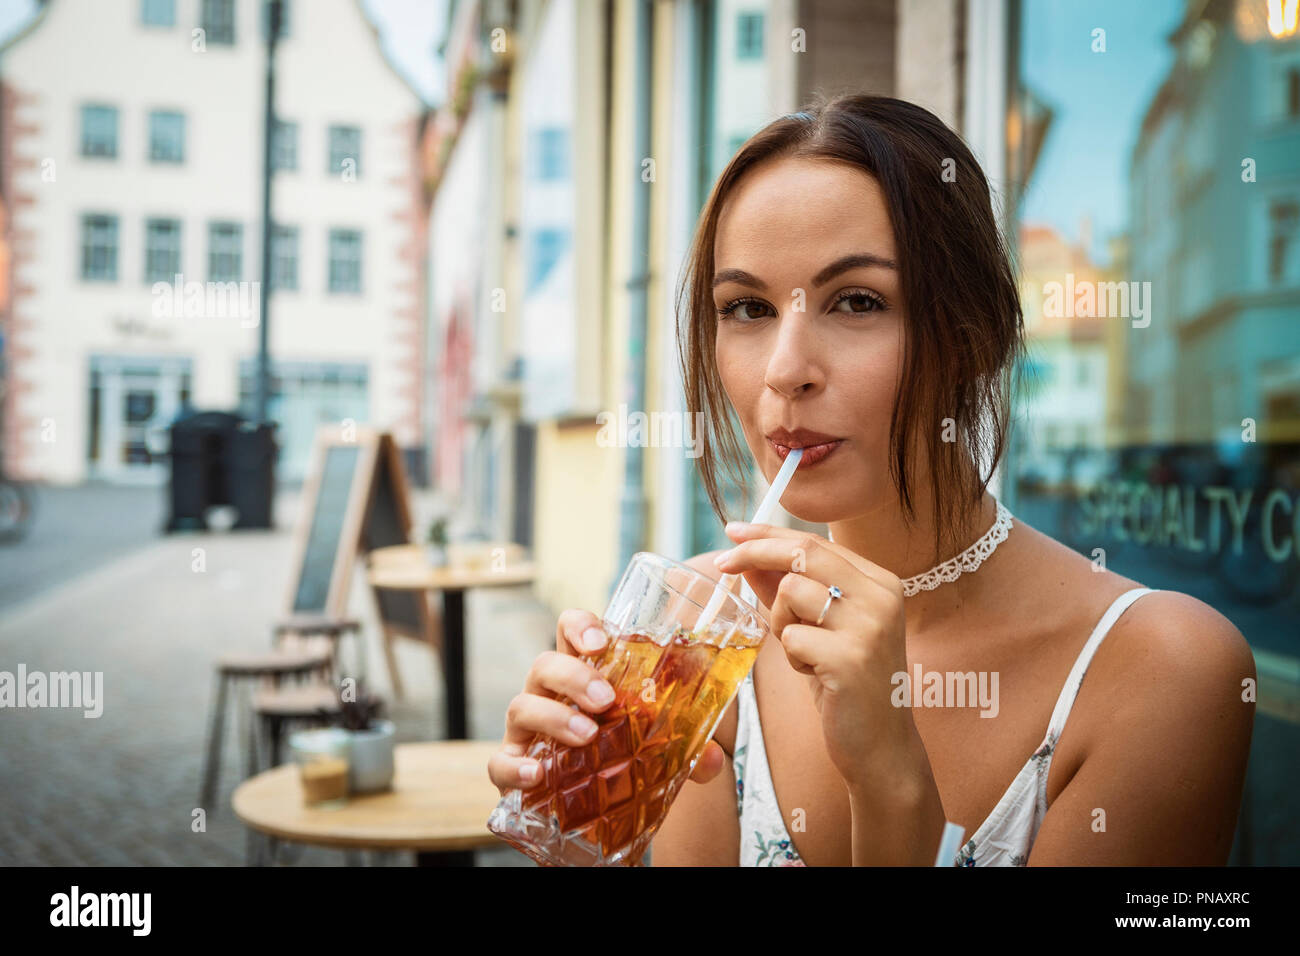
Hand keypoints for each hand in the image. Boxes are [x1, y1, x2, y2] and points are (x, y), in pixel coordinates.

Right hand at [487, 608, 726, 794]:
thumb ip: (691, 747)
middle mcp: (549, 695)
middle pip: (545, 664)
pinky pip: (499, 762)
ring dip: (553, 717)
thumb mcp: (664, 747)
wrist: (597, 808)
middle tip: (606, 700)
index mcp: (583, 674)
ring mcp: (527, 731)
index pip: (571, 630)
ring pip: (521, 706)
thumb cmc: (625, 756)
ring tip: (587, 736)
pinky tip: (537, 775)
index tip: (601, 643)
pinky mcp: (513, 767)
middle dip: (573, 676)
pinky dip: (514, 767)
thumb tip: (712, 756)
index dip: (580, 627)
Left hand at [712, 523, 922, 793]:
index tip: (733, 530)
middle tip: (723, 564)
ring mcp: (870, 626)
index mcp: (879, 582)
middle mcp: (881, 596)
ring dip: (781, 622)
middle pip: (803, 553)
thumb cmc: (846, 683)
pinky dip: (792, 657)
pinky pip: (791, 637)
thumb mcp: (817, 628)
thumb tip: (747, 557)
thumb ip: (787, 590)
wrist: (879, 745)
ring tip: (804, 653)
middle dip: (754, 553)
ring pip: (792, 592)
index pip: (815, 541)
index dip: (768, 533)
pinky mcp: (851, 658)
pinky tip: (815, 674)